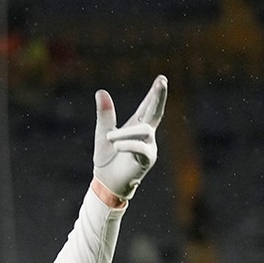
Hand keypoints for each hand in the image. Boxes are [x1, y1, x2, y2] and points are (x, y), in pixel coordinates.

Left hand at [92, 75, 167, 202]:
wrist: (106, 183)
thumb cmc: (107, 159)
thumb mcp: (102, 134)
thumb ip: (105, 115)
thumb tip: (101, 92)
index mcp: (135, 126)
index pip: (147, 107)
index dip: (154, 94)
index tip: (162, 79)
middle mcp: (146, 135)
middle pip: (156, 112)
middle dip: (158, 97)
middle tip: (162, 81)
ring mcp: (148, 147)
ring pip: (144, 130)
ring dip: (125, 133)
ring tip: (109, 138)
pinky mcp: (147, 160)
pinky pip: (142, 148)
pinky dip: (128, 145)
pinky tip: (116, 146)